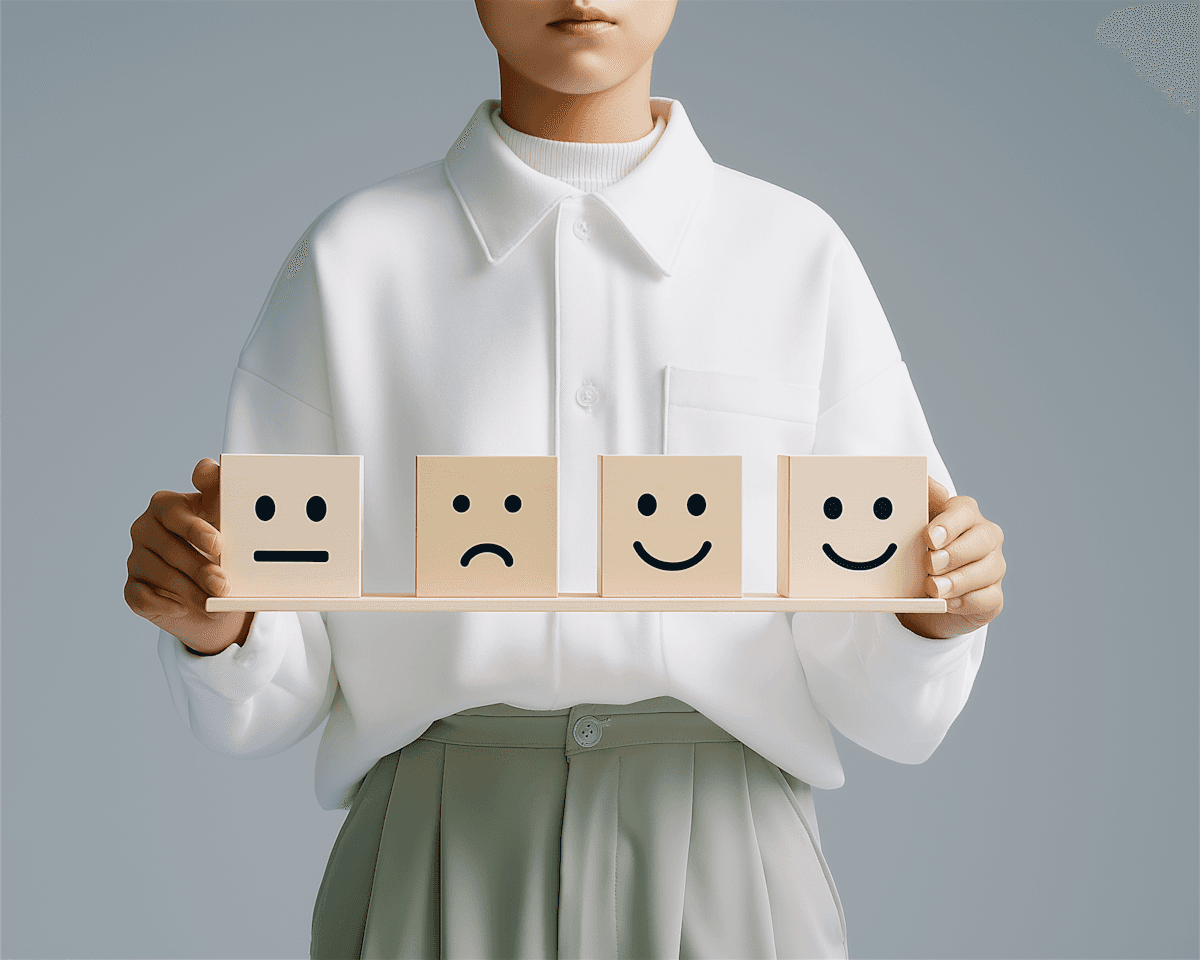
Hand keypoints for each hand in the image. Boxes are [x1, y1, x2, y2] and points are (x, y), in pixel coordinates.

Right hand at [125, 458, 251, 654]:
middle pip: (169, 546)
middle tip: (222, 583)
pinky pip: (142, 596)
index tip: (216, 542)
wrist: (213, 594)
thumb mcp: (228, 525)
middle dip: (199, 566)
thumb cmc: (220, 549)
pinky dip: (164, 604)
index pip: (172, 508)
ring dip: (190, 589)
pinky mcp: (132, 586)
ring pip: (160, 573)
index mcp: (168, 505)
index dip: (194, 526)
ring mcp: (136, 557)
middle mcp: (146, 527)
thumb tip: (219, 477)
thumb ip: (224, 500)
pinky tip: (183, 608)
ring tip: (214, 599)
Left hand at [896, 477, 1004, 639]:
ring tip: (933, 588)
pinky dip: (966, 601)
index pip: (964, 511)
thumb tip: (924, 481)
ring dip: (958, 580)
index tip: (928, 538)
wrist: (920, 598)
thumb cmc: (916, 555)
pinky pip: (987, 598)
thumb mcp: (909, 529)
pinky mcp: (993, 597)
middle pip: (983, 539)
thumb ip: (917, 502)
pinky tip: (947, 602)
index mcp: (964, 516)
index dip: (948, 524)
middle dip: (954, 553)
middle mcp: (985, 538)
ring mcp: (993, 567)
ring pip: (988, 570)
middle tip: (930, 564)